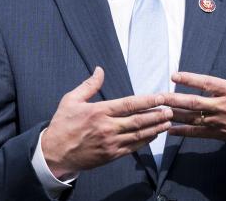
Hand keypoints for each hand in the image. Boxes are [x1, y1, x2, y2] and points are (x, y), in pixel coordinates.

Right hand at [41, 67, 172, 178]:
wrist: (54, 154)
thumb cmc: (62, 125)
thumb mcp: (70, 100)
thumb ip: (89, 85)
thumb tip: (100, 70)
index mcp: (98, 112)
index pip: (129, 104)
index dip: (147, 100)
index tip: (161, 97)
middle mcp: (106, 128)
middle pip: (138, 120)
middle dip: (157, 115)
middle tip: (171, 110)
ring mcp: (110, 143)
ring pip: (138, 135)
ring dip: (155, 128)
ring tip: (168, 122)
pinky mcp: (111, 155)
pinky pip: (132, 148)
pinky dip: (145, 141)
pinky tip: (154, 135)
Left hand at [162, 40, 225, 154]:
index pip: (206, 83)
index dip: (189, 79)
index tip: (174, 75)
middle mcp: (222, 106)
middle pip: (194, 103)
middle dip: (174, 99)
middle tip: (157, 96)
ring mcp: (219, 122)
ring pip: (192, 118)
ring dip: (174, 115)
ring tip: (158, 111)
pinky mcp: (219, 134)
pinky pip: (197, 133)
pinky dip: (183, 132)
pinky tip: (169, 130)